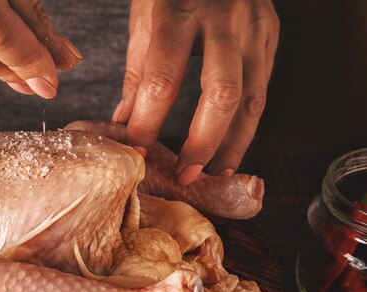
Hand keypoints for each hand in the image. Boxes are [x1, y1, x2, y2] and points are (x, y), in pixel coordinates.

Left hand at [114, 0, 278, 184]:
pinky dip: (247, 126)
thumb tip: (125, 121)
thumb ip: (137, 71)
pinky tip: (231, 149)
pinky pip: (262, 89)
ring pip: (250, 98)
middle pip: (220, 94)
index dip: (148, 123)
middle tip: (185, 174)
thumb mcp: (144, 19)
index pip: (161, 81)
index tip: (136, 152)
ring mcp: (253, 27)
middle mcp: (222, 20)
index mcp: (177, 14)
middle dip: (202, 142)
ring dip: (232, 144)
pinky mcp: (270, 34)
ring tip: (213, 173)